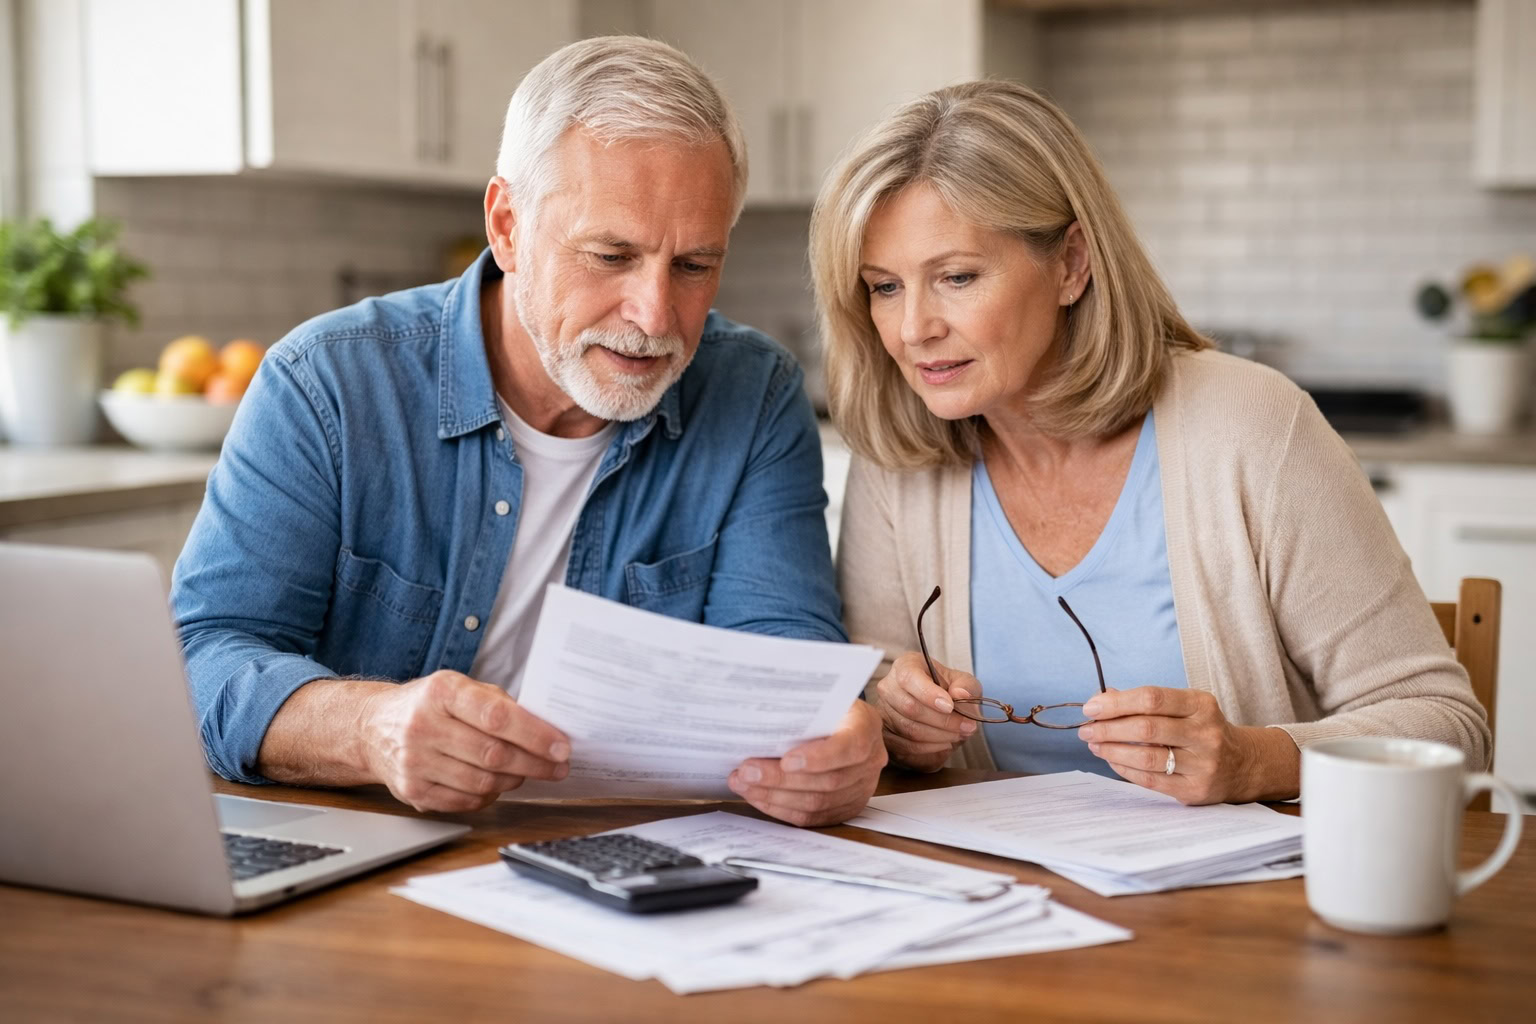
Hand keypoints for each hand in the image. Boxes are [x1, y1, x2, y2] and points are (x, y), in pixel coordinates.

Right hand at [359, 670, 570, 811]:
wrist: (372, 728)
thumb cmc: (427, 705)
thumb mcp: (459, 687)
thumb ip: (498, 703)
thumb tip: (544, 728)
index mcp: (442, 692)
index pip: (497, 717)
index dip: (535, 735)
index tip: (561, 746)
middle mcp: (423, 726)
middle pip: (493, 754)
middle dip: (535, 763)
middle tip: (558, 766)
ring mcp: (414, 762)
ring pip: (482, 782)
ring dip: (514, 780)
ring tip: (527, 771)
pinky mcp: (412, 791)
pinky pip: (465, 801)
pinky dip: (489, 796)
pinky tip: (497, 783)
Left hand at [728, 700, 886, 826]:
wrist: (842, 722)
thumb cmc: (825, 706)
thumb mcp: (819, 697)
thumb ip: (800, 708)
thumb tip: (757, 719)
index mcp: (866, 726)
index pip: (850, 747)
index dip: (819, 757)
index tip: (786, 760)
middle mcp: (871, 760)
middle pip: (828, 781)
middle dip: (781, 779)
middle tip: (746, 771)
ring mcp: (861, 788)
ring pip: (817, 803)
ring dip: (774, 795)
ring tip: (743, 783)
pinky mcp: (846, 807)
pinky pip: (812, 817)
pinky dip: (781, 808)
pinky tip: (757, 796)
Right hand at [874, 651, 980, 771]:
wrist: (940, 708)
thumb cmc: (948, 691)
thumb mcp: (964, 682)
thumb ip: (966, 685)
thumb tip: (960, 694)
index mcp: (906, 666)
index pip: (908, 678)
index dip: (929, 694)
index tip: (950, 707)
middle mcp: (888, 687)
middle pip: (909, 707)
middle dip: (942, 721)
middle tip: (966, 726)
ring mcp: (884, 712)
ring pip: (908, 729)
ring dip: (939, 736)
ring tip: (958, 734)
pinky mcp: (886, 735)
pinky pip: (906, 746)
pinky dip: (930, 748)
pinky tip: (945, 743)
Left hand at [1076, 687, 1299, 803]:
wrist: (1243, 764)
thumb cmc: (1202, 730)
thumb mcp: (1184, 707)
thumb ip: (1145, 702)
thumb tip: (1101, 699)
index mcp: (1201, 705)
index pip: (1152, 698)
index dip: (1117, 702)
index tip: (1092, 706)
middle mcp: (1205, 734)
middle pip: (1147, 728)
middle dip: (1108, 727)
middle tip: (1086, 728)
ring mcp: (1202, 765)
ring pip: (1147, 757)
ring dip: (1111, 749)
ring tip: (1094, 743)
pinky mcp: (1194, 790)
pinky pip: (1150, 780)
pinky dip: (1124, 768)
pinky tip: (1111, 759)